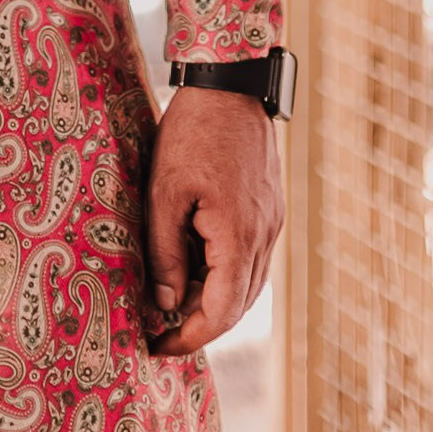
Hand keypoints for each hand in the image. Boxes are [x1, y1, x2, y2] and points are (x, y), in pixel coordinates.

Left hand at [142, 84, 282, 355]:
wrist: (231, 83)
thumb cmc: (193, 133)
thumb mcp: (165, 191)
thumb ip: (166, 252)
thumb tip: (167, 305)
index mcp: (239, 236)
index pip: (222, 311)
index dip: (192, 336)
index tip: (161, 348)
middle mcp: (264, 236)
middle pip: (238, 304)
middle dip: (201, 325)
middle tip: (161, 334)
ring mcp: (271, 222)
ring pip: (248, 283)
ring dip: (215, 301)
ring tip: (174, 308)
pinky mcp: (268, 208)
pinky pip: (251, 258)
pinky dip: (226, 274)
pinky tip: (198, 270)